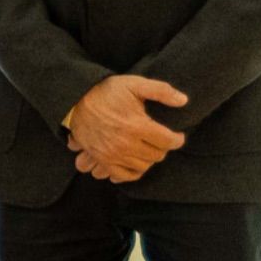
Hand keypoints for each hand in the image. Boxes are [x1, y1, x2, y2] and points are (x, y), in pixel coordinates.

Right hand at [66, 74, 188, 180]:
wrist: (76, 100)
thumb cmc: (107, 91)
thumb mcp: (134, 84)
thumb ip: (161, 91)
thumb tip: (184, 100)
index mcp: (136, 125)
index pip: (168, 141)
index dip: (177, 139)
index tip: (177, 135)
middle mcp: (125, 143)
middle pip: (157, 156)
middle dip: (163, 148)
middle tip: (160, 139)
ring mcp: (112, 154)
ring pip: (143, 167)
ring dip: (148, 159)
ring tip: (147, 148)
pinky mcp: (102, 159)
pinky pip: (123, 176)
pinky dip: (132, 172)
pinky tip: (135, 162)